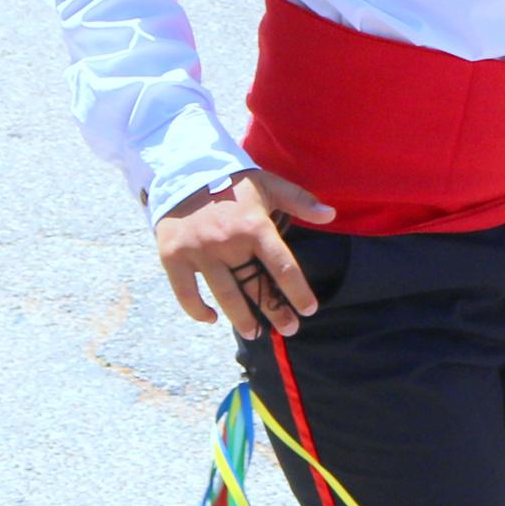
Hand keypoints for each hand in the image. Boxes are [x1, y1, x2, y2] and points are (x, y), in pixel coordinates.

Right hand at [154, 168, 341, 337]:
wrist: (183, 171)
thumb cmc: (232, 182)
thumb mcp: (269, 184)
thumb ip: (300, 200)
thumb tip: (331, 215)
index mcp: (254, 226)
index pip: (283, 267)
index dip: (298, 292)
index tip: (310, 310)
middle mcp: (228, 242)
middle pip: (255, 287)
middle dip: (275, 312)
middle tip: (289, 329)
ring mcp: (199, 252)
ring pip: (225, 296)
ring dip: (242, 320)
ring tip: (254, 334)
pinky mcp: (174, 257)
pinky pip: (186, 293)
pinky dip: (197, 310)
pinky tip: (211, 318)